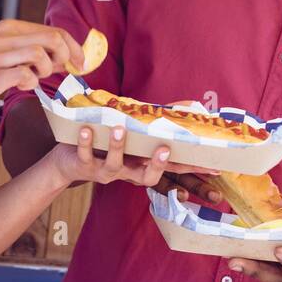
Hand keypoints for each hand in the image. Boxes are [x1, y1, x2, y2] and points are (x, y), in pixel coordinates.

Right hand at [0, 20, 83, 110]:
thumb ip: (26, 51)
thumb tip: (59, 60)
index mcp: (9, 28)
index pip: (53, 30)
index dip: (73, 46)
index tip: (80, 62)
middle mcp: (5, 37)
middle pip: (52, 39)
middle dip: (68, 56)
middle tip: (68, 72)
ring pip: (40, 55)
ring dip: (47, 70)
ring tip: (36, 78)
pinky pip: (24, 76)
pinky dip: (30, 83)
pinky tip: (21, 86)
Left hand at [48, 124, 215, 189]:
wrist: (67, 163)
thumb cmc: (106, 143)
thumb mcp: (134, 132)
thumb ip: (160, 118)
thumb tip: (191, 104)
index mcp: (142, 163)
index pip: (172, 168)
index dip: (192, 169)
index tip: (214, 168)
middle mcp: (127, 171)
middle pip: (147, 177)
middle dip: (156, 166)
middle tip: (163, 150)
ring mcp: (105, 171)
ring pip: (114, 166)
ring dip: (117, 147)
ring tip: (119, 129)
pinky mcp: (84, 166)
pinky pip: (86, 156)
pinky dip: (87, 143)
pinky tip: (88, 129)